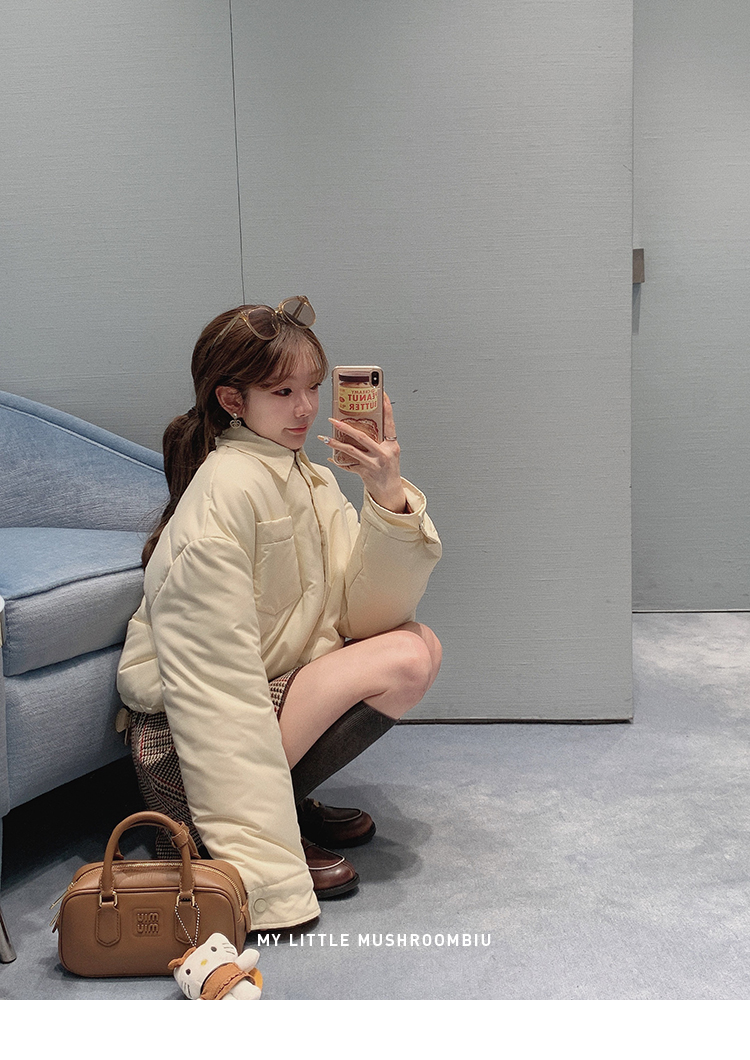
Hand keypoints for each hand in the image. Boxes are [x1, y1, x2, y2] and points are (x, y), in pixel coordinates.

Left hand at [319, 394, 407, 512]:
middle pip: (362, 437)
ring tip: (325, 438)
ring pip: (351, 451)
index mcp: (391, 445)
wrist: (390, 492)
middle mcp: (383, 454)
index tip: (382, 394)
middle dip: (345, 428)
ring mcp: (374, 464)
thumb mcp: (390, 452)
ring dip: (336, 444)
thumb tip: (362, 426)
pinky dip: (338, 461)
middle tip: (333, 420)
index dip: (386, 408)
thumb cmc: (389, 470)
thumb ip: (380, 440)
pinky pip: (348, 465)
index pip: (389, 423)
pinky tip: (330, 457)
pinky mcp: (365, 473)